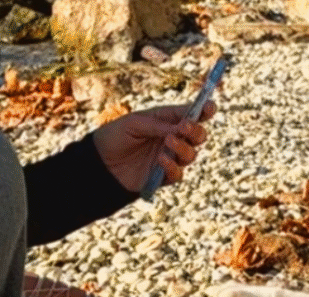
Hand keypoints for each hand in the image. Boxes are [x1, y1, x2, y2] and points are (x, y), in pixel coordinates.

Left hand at [92, 102, 216, 192]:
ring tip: (168, 141)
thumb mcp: (134, 123)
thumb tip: (181, 127)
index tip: (210, 107)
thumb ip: (159, 125)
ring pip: (191, 155)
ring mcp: (169, 159)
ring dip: (184, 147)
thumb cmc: (115, 136)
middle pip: (198, 136)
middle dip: (196, 131)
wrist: (99, 162)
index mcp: (167, 121)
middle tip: (185, 127)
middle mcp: (172, 140)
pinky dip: (173, 166)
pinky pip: (177, 174)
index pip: (192, 115)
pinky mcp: (162, 177)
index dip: (205, 111)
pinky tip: (161, 159)